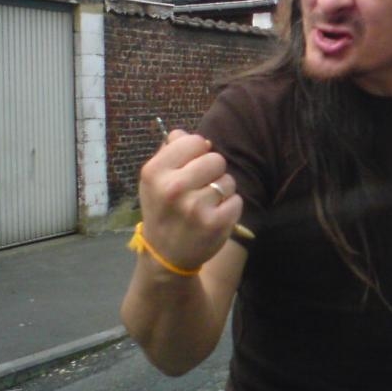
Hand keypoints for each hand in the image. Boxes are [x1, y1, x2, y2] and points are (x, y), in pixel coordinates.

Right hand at [137, 129, 242, 273]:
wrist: (166, 256)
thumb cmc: (163, 210)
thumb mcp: (155, 180)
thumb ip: (170, 152)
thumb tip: (186, 134)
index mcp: (155, 172)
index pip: (194, 142)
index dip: (198, 153)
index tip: (191, 167)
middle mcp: (173, 188)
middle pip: (216, 159)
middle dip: (212, 172)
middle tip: (200, 189)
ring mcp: (195, 207)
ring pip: (228, 180)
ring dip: (221, 191)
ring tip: (205, 205)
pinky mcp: (216, 223)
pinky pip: (236, 200)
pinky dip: (229, 208)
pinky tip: (213, 217)